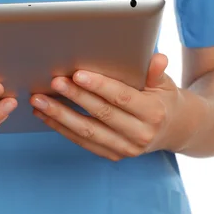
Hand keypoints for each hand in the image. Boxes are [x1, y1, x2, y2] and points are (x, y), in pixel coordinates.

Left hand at [30, 54, 183, 160]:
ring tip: (38, 100)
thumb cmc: (163, 98)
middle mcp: (140, 134)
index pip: (122, 97)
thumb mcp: (164, 83)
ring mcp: (125, 149)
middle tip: (52, 82)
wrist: (175, 130)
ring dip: (59, 115)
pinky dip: (61, 128)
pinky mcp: (113, 155)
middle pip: (100, 114)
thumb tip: (157, 58)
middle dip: (74, 97)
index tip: (77, 74)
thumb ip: (155, 71)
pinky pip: (82, 141)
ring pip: (87, 131)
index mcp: (153, 113)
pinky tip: (44, 115)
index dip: (99, 86)